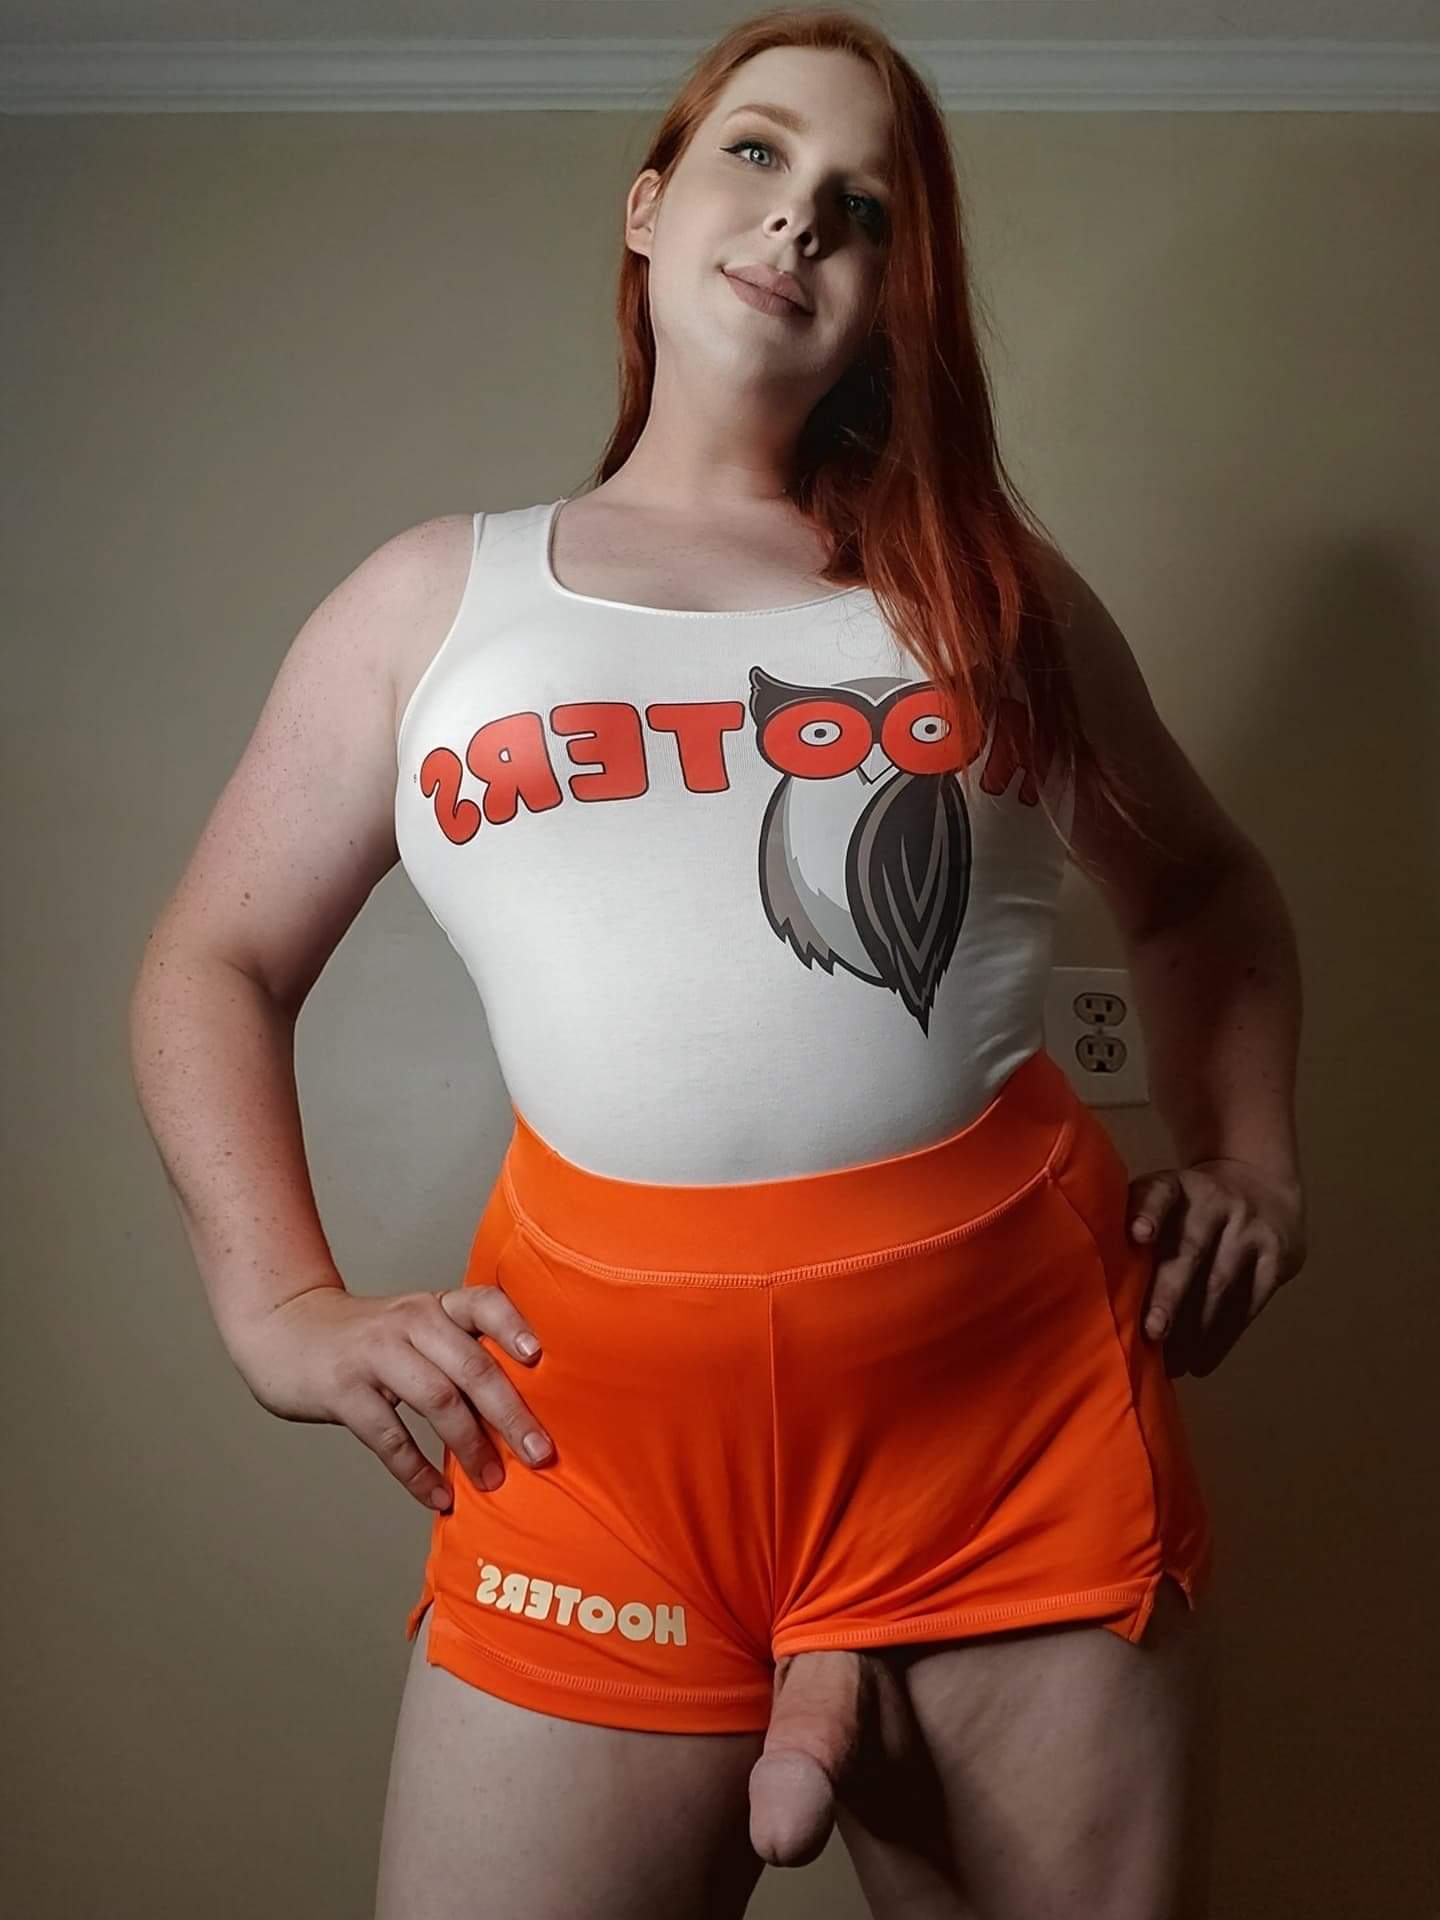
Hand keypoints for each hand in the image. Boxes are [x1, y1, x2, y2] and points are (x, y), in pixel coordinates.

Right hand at [227, 1283, 552, 1509]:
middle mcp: (410, 1323)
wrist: (283, 1328)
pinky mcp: (343, 1390)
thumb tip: (520, 1410)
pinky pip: (390, 1437)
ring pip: (437, 1400)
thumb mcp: (413, 1326)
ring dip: (470, 1446)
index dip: (514, 1326)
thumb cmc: (365, 1337)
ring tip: (493, 1481)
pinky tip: (439, 1496)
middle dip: (510, 1412)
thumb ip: (458, 1351)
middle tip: (540, 1451)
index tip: (540, 1357)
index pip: (483, 1303)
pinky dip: (418, 1472)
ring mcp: (375, 1355)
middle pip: (471, 1365)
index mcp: (434, 1306)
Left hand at [1126, 1158, 1307, 1376]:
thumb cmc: (1189, 1206)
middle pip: (1191, 1249)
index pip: (1159, 1193)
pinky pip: (1248, 1305)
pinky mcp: (1276, 1258)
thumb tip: (1089, 1281)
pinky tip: (1199, 1363)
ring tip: (1171, 1365)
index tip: (1137, 1236)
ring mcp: (1249, 1229)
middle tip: (1152, 1332)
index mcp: (1176, 1186)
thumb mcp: (1164, 1199)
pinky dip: (1221, 1339)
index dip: (1147, 1213)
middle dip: (1170, 1295)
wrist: (1263, 1185)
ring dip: (1194, 1330)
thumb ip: (1135, 1225)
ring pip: (1220, 1285)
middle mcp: (1214, 1202)